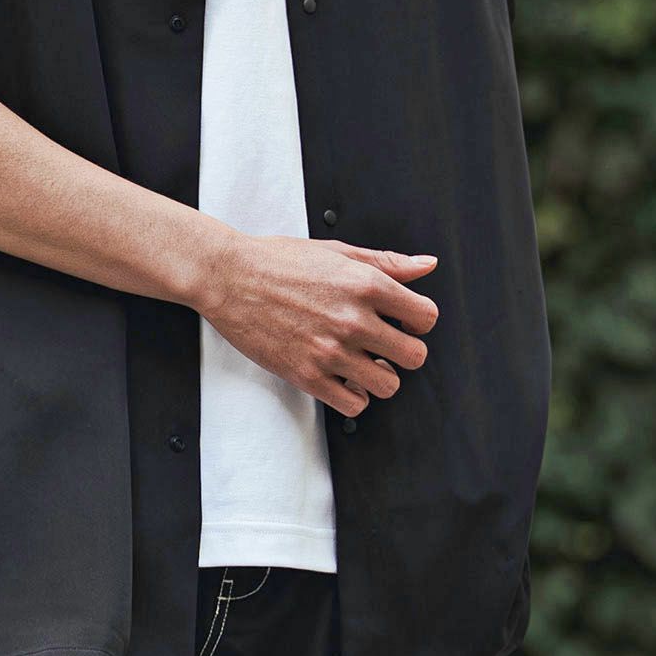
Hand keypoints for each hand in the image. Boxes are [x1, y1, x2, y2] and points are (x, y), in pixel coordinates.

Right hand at [195, 233, 438, 417]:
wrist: (229, 277)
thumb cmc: (279, 260)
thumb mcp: (337, 251)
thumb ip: (386, 262)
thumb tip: (426, 266)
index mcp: (364, 284)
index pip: (425, 317)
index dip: (418, 321)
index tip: (404, 322)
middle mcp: (352, 319)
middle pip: (414, 356)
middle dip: (404, 351)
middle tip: (384, 345)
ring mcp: (330, 351)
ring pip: (388, 385)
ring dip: (380, 376)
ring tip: (361, 360)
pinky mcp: (307, 376)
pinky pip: (354, 404)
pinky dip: (353, 395)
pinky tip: (341, 375)